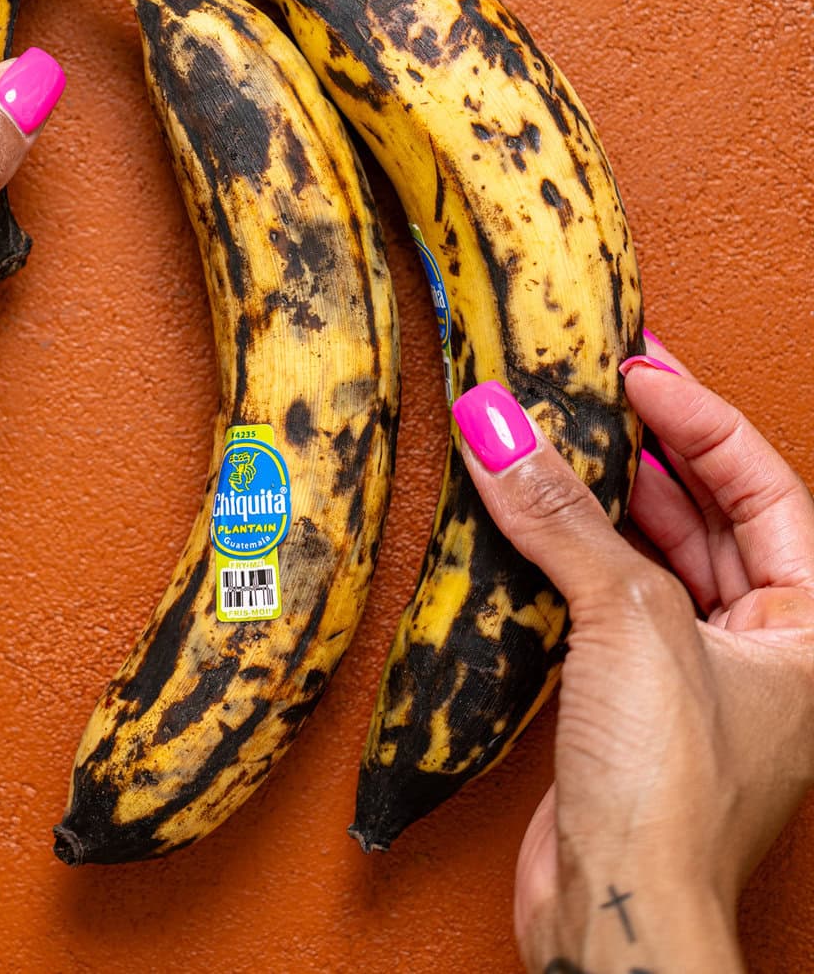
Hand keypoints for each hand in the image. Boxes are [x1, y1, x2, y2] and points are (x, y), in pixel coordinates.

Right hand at [452, 338, 813, 973]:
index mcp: (813, 627)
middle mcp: (768, 648)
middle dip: (654, 448)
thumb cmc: (674, 797)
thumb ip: (563, 515)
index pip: (765, 485)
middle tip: (596, 384)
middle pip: (715, 514)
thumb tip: (501, 426)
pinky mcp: (636, 704)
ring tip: (556, 433)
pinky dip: (573, 552)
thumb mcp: (629, 620)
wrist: (620, 918)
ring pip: (659, 555)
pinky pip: (610, 600)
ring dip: (606, 496)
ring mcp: (702, 676)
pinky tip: (534, 517)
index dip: (701, 417)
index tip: (638, 365)